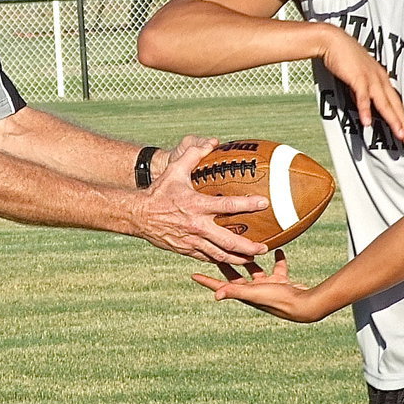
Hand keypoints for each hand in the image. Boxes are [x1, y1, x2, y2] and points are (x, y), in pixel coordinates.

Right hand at [134, 137, 268, 263]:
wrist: (138, 215)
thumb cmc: (159, 192)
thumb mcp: (175, 170)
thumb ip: (193, 154)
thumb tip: (212, 142)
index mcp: (197, 205)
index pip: (228, 206)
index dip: (248, 204)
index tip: (264, 203)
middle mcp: (197, 226)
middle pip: (229, 240)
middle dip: (249, 246)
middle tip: (265, 247)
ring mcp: (192, 241)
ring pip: (220, 254)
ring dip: (238, 258)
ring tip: (253, 259)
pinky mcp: (186, 250)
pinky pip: (207, 258)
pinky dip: (221, 261)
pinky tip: (232, 261)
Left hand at [192, 250, 327, 321]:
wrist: (304, 305)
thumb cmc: (278, 300)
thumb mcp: (254, 293)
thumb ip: (236, 291)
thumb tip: (215, 295)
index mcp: (244, 294)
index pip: (220, 286)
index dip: (207, 281)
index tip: (193, 275)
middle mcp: (254, 290)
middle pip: (236, 274)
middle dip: (227, 263)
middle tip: (216, 249)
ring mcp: (268, 286)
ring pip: (256, 269)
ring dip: (252, 258)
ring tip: (247, 244)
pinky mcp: (282, 281)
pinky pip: (278, 267)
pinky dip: (277, 258)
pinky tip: (277, 248)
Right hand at [320, 32, 403, 144]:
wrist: (333, 41)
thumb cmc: (345, 56)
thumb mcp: (358, 75)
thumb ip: (363, 89)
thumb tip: (364, 103)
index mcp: (381, 77)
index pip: (395, 100)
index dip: (402, 116)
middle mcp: (379, 78)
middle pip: (394, 104)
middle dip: (402, 122)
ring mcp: (370, 78)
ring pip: (384, 102)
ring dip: (392, 119)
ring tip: (398, 133)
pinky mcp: (357, 78)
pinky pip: (363, 97)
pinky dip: (366, 110)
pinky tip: (367, 122)